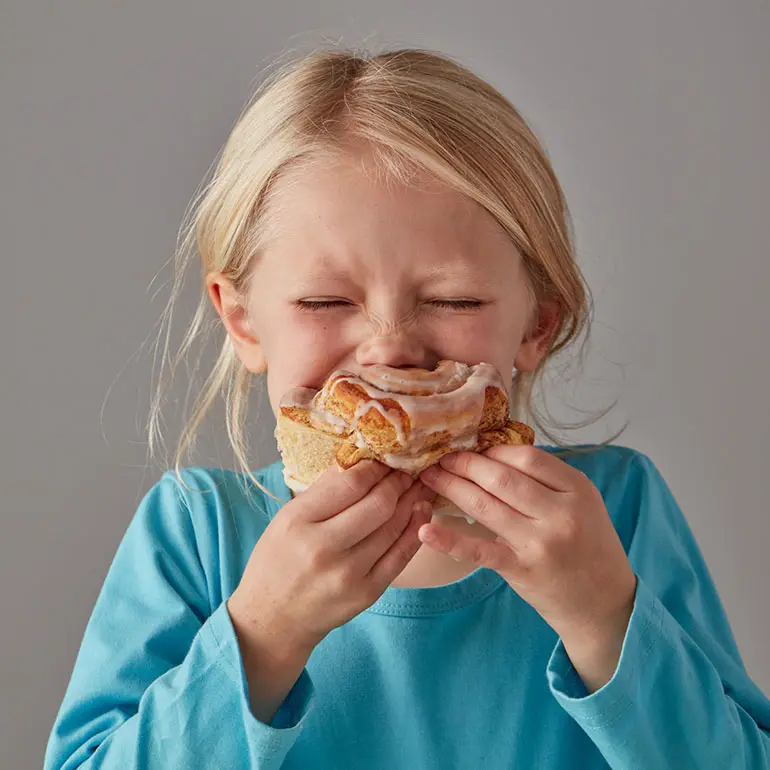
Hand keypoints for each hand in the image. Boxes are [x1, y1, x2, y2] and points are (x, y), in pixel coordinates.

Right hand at [228, 460, 434, 658]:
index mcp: (298, 521)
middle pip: (378, 505)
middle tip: (408, 469)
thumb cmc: (277, 560)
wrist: (273, 619)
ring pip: (393, 527)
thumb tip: (359, 458)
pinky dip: (415, 530)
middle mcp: (323, 548)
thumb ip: (324, 489)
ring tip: (419, 485)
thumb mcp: (287, 517)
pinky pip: (400, 556)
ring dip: (412, 501)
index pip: (350, 484)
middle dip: (399, 482)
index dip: (375, 467)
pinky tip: (422, 512)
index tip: (385, 458)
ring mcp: (348, 574)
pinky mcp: (366, 594)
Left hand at [418, 445, 636, 689]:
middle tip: (440, 457)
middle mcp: (561, 514)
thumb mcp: (582, 504)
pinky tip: (426, 530)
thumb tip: (494, 455)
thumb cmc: (588, 546)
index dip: (493, 450)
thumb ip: (547, 481)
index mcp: (577, 490)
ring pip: (486, 506)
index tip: (471, 447)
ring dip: (451, 487)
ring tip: (429, 477)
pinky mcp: (522, 570)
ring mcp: (540, 543)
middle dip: (464, 464)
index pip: (527, 458)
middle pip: (501, 478)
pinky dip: (450, 541)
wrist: (604, 603)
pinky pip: (480, 551)